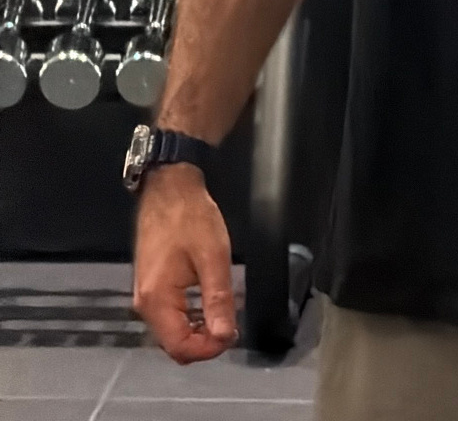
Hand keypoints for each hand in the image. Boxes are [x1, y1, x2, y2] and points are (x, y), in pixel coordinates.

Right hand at [133, 164, 238, 362]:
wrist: (169, 188)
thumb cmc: (190, 217)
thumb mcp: (213, 257)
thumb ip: (218, 299)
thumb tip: (225, 335)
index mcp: (156, 300)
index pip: (180, 347)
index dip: (208, 349)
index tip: (232, 336)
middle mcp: (145, 304)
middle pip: (173, 344)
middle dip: (204, 342)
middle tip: (231, 326)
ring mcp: (146, 295)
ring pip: (172, 331)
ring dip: (198, 331)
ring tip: (224, 315)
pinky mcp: (152, 286)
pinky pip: (170, 316)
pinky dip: (190, 318)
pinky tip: (209, 305)